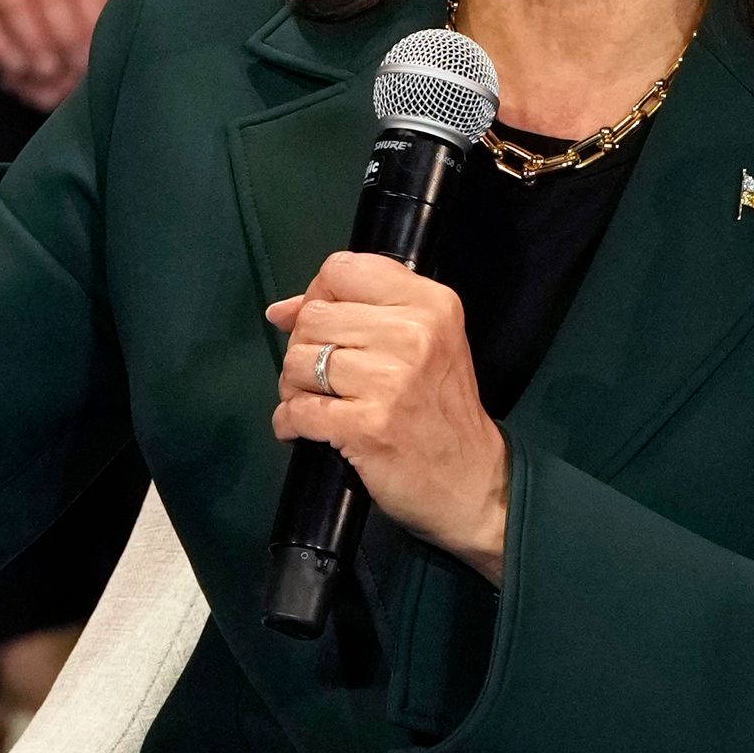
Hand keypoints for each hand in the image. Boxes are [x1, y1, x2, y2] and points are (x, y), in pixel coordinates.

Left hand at [267, 250, 510, 577]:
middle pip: (313, 317)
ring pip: (297, 362)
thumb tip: (279, 310)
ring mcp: (390, 381)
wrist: (473, 482)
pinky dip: (289, 421)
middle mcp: (413, 334)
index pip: (342, 269)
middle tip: (325, 376)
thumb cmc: (441, 409)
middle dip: (304, 347)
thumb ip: (353, 314)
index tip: (329, 327)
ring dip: (294, 387)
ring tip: (320, 402)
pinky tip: (305, 428)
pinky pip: (297, 410)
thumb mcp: (421, 343)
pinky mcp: (367, 427)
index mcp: (430, 304)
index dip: (320, 295)